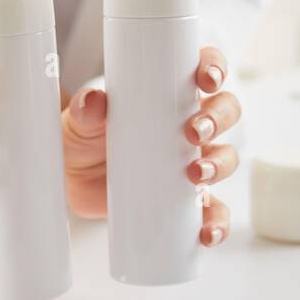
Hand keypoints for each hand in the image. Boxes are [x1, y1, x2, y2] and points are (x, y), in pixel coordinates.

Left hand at [61, 46, 240, 245]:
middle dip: (218, 119)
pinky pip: (214, 209)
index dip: (215, 68)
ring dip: (220, 164)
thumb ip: (86, 109)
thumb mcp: (80, 119)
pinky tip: (207, 231)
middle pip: (225, 111)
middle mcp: (190, 123)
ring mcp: (193, 160)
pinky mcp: (186, 198)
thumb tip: (94, 102)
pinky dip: (217, 221)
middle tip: (193, 132)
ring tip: (196, 175)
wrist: (73, 178)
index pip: (205, 69)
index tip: (206, 79)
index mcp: (171, 92)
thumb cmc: (83, 136)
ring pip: (226, 156)